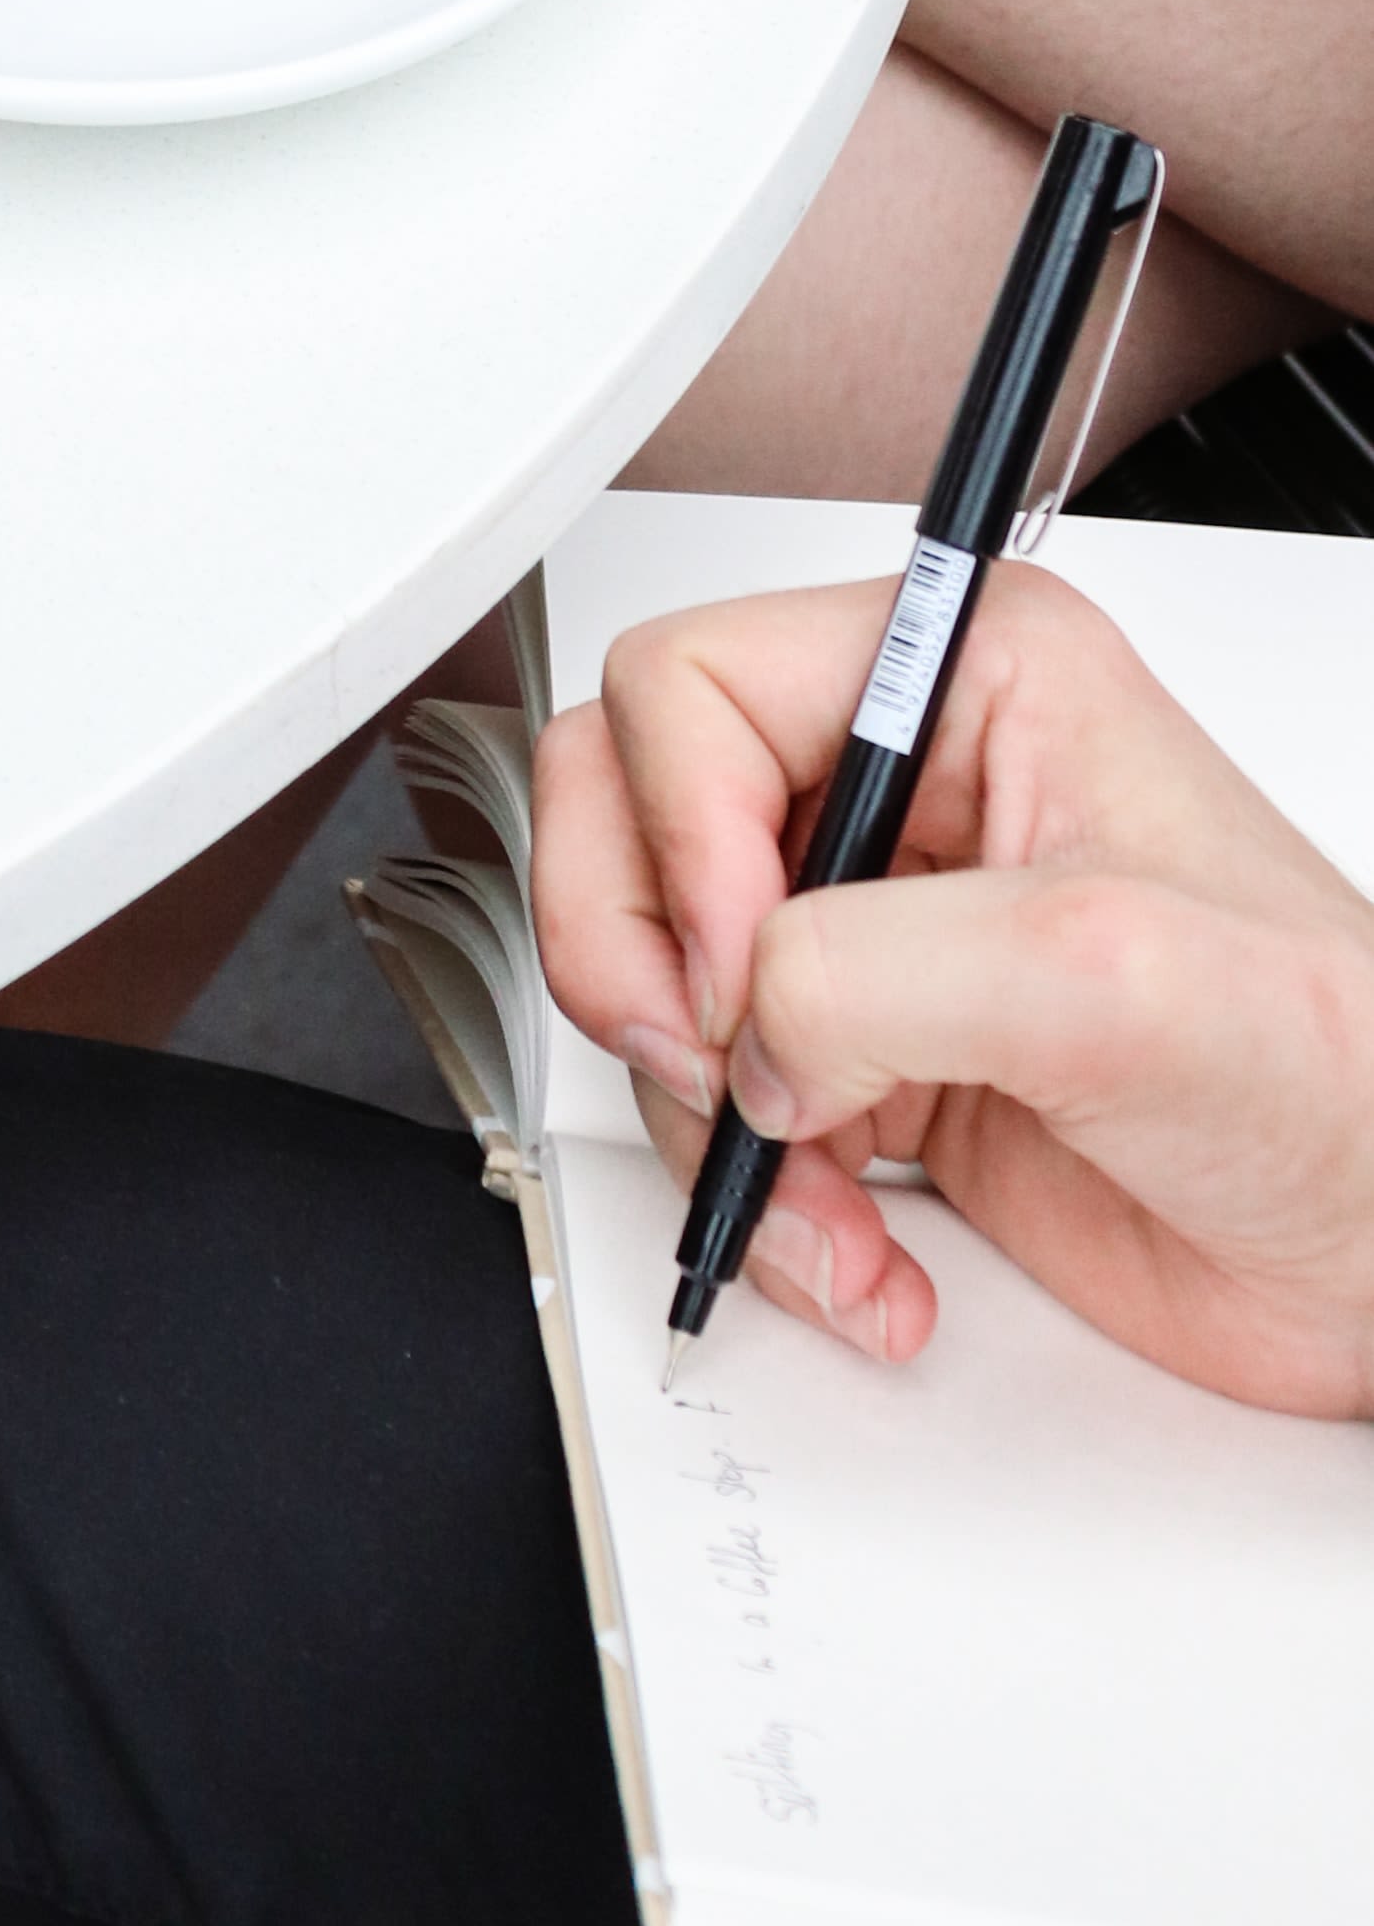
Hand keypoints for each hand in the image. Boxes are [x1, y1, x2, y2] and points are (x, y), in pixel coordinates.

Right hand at [534, 561, 1373, 1415]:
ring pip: (649, 977)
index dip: (680, 835)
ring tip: (826, 1203)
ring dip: (710, 1120)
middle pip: (622, 814)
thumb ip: (877, 968)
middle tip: (720, 1066)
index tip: (746, 971)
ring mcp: (871, 924)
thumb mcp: (1104, 978)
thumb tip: (744, 1022)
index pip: (686, 689)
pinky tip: (860, 1249)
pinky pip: (707, 1103)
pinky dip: (754, 1201)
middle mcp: (901, 782)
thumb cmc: (1337, 1083)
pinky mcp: (860, 1054)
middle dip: (647, 970)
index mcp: (959, 676)